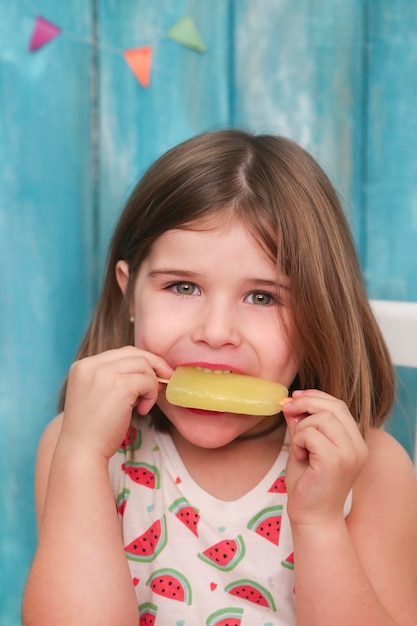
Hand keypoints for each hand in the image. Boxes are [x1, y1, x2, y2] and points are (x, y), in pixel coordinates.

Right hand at [61, 346, 172, 458]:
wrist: (82, 452)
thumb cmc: (95, 429)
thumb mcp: (100, 395)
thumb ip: (117, 378)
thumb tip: (154, 370)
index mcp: (83, 366)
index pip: (121, 352)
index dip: (142, 362)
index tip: (154, 376)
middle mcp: (91, 365)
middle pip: (134, 353)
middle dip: (154, 366)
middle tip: (164, 381)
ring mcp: (104, 373)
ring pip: (143, 365)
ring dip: (151, 385)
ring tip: (143, 405)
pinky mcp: (119, 386)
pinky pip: (147, 381)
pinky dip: (151, 395)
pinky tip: (141, 411)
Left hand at [282, 390, 367, 525]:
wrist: (312, 518)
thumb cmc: (307, 485)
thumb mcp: (304, 447)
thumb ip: (302, 425)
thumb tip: (291, 402)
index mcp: (356, 442)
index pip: (339, 406)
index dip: (316, 396)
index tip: (295, 397)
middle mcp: (358, 447)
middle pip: (333, 407)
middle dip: (305, 403)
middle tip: (286, 409)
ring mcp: (350, 454)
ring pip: (321, 418)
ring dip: (302, 428)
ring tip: (299, 447)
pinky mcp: (336, 461)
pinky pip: (312, 433)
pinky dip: (299, 440)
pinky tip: (300, 455)